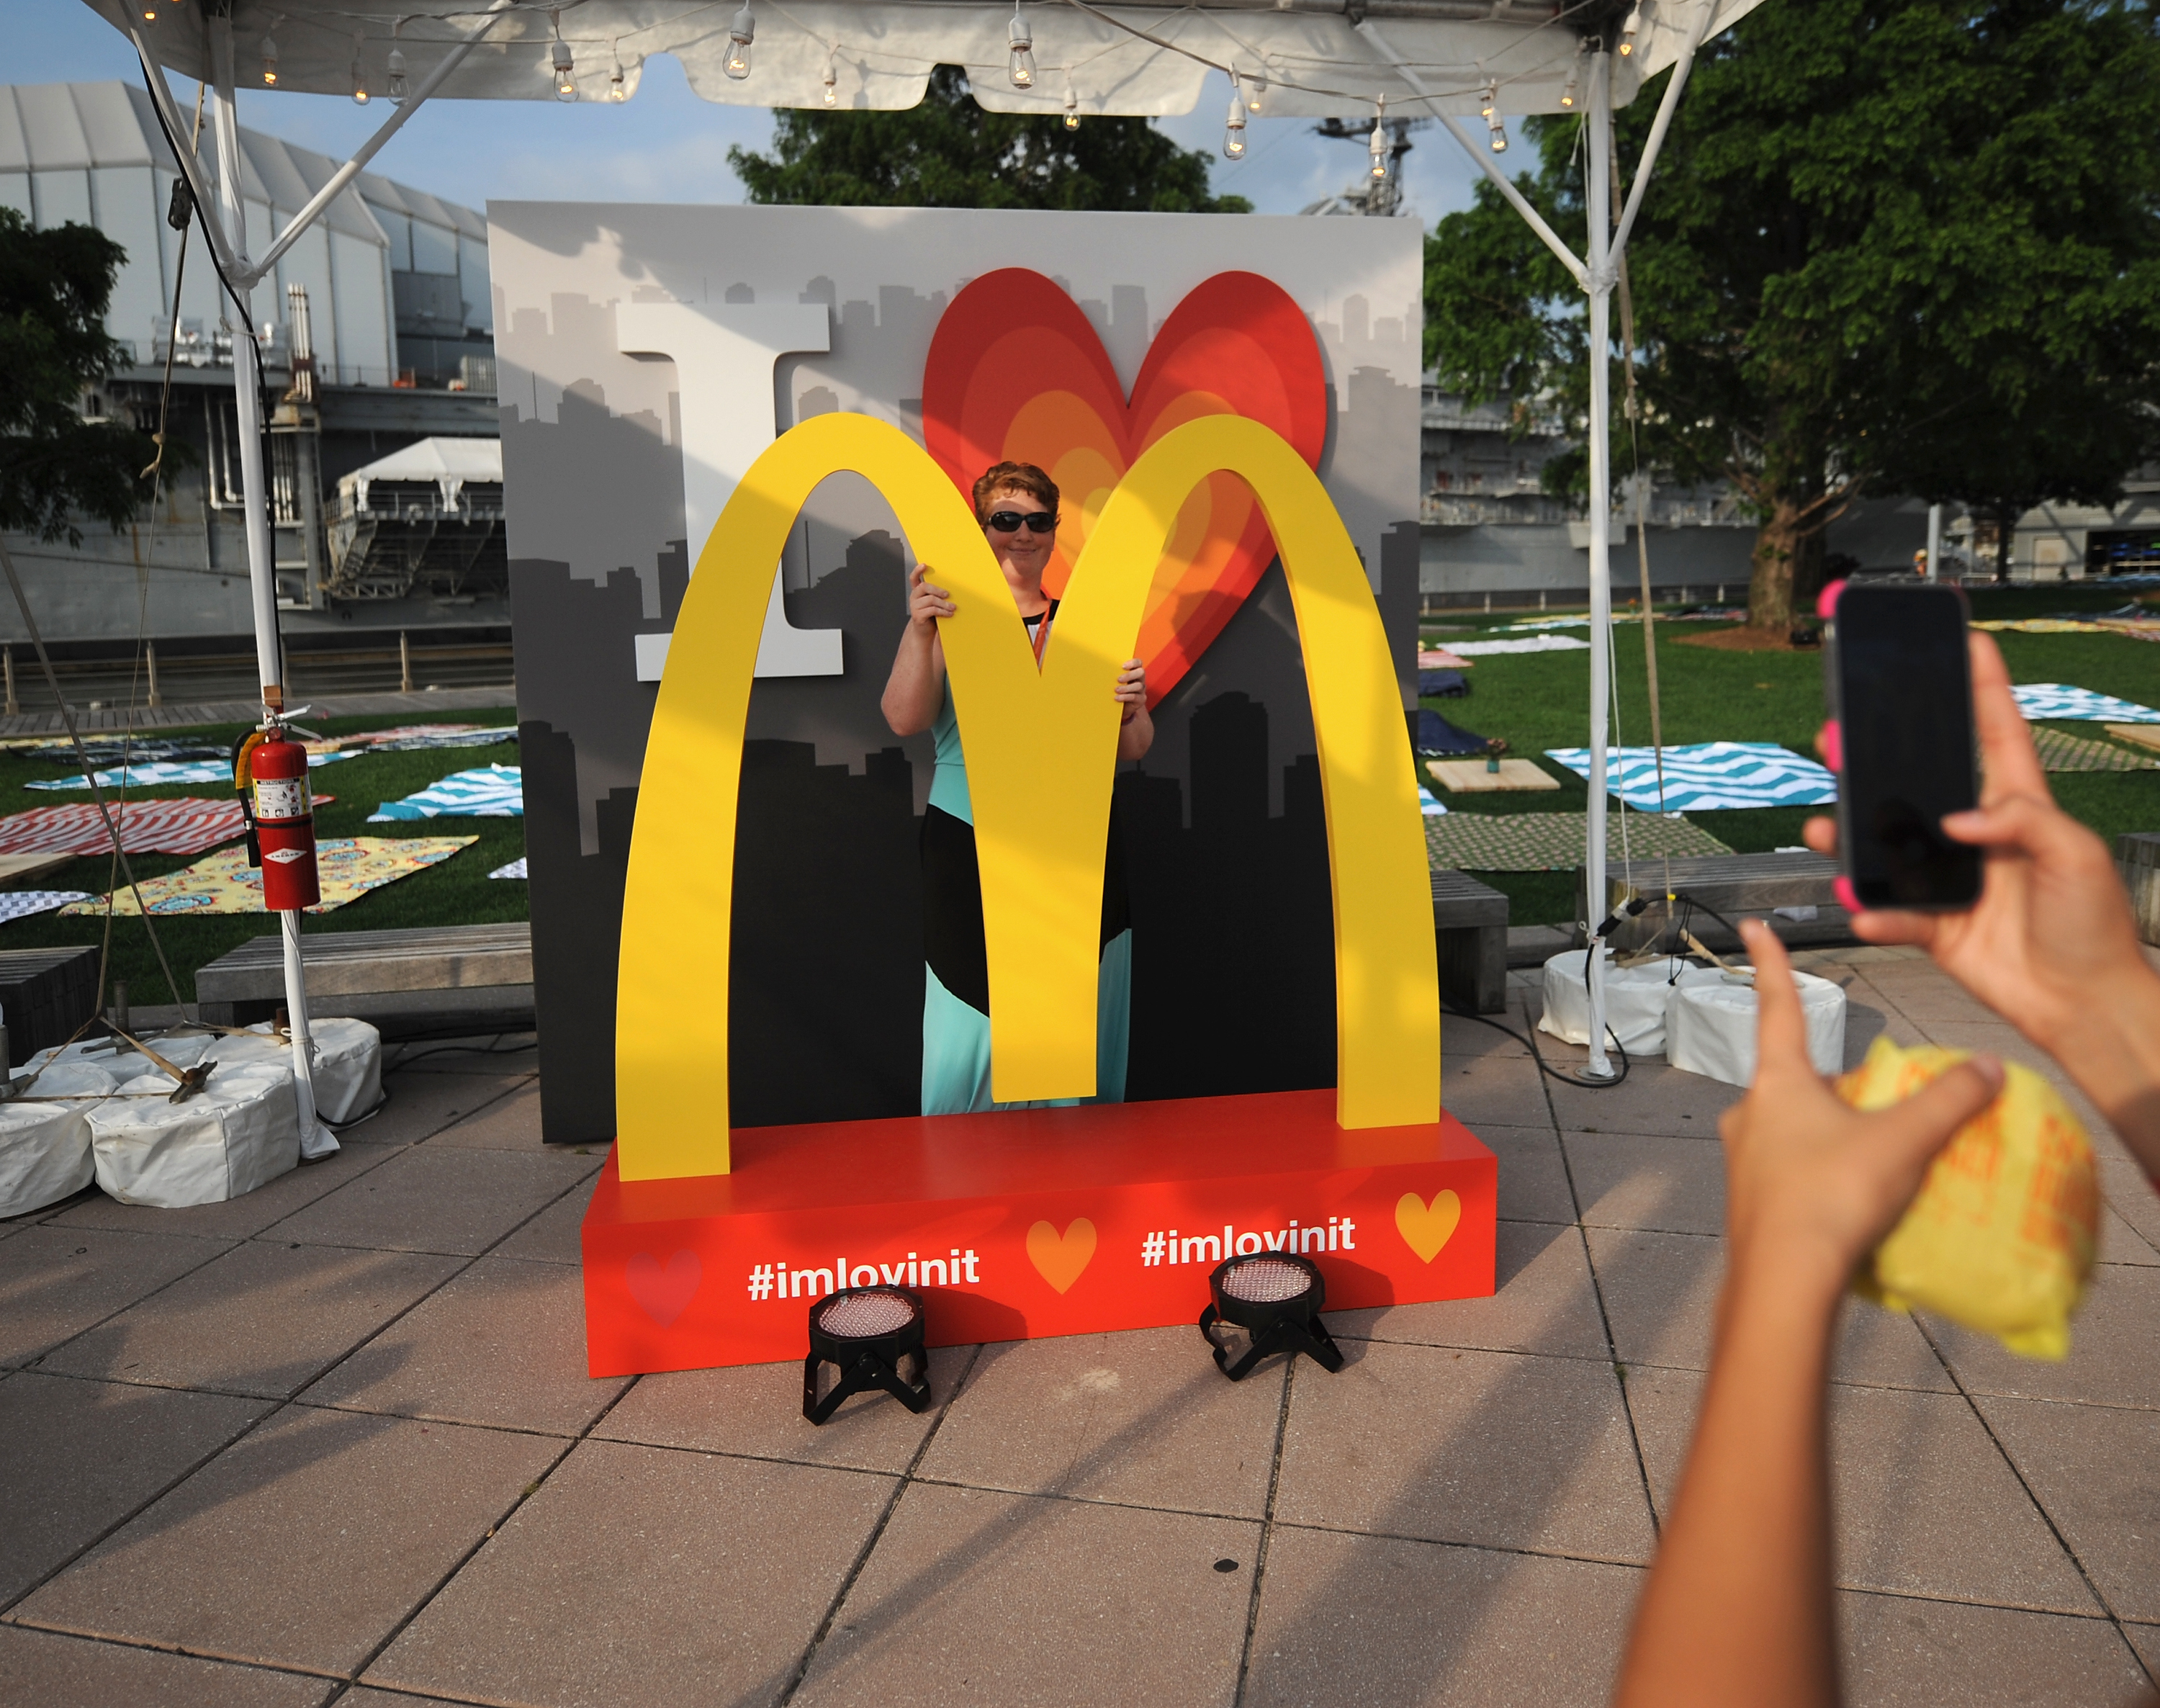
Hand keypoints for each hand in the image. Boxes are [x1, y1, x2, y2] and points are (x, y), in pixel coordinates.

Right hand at [906, 563, 954, 631]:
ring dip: (944, 603)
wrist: (925, 633)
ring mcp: (914, 606)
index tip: (924, 565)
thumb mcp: (935, 603)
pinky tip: (949, 614)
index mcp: (918, 591)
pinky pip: (932, 610)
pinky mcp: (917, 616)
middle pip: (924, 587)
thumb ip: (939, 595)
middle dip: (938, 590)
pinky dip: (943, 611)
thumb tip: (953, 588)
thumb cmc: (933, 616)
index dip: (917, 570)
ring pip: (931, 599)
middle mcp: (914, 597)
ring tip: (953, 607)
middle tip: (948, 594)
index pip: (914, 578)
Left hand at [1113, 657, 1145, 724]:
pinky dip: (1125, 697)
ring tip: (1116, 690)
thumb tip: (1098, 668)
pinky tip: (1117, 698)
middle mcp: (1140, 679)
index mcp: (1134, 671)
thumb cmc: (1116, 689)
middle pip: (1141, 672)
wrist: (1121, 706)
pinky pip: (1135, 697)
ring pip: (1138, 686)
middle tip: (1118, 679)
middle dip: (1129, 675)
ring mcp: (1141, 689)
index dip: (1132, 663)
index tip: (1123, 666)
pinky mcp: (1140, 699)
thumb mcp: (1114, 680)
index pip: (1138, 663)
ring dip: (1126, 687)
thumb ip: (1112, 674)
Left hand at [1720, 921, 2001, 1299]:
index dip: (1772, 963)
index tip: (1754, 923)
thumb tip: (1988, 1064)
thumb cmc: (1833, 1195)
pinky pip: (1793, 1174)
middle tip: (1885, 1109)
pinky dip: (1824, 1176)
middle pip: (1800, 1081)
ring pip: (1795, 1130)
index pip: (1779, 1007)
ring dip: (1833, 1135)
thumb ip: (1947, 1100)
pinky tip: (1855, 1201)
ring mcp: (1744, 1160)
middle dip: (1839, 1088)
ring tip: (1879, 1162)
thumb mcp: (1902, 1140)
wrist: (1783, 1282)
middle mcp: (1749, 1112)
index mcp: (1777, 1082)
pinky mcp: (1751, 1203)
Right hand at [1804, 633, 2151, 1060]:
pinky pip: (1889, 912)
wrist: (2081, 1004)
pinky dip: (1873, 912)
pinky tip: (1865, 909)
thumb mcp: (2077, 855)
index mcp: (2021, 808)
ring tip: (1822, 826)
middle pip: (1917, 783)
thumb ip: (2023, 821)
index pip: (1997, 734)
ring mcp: (1950, 879)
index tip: (1968, 642)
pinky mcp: (1932, 924)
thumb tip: (1958, 819)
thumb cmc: (2095, 927)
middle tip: (1838, 737)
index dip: (1984, 688)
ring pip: (1884, 846)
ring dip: (1847, 835)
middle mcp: (1978, 836)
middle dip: (1875, 757)